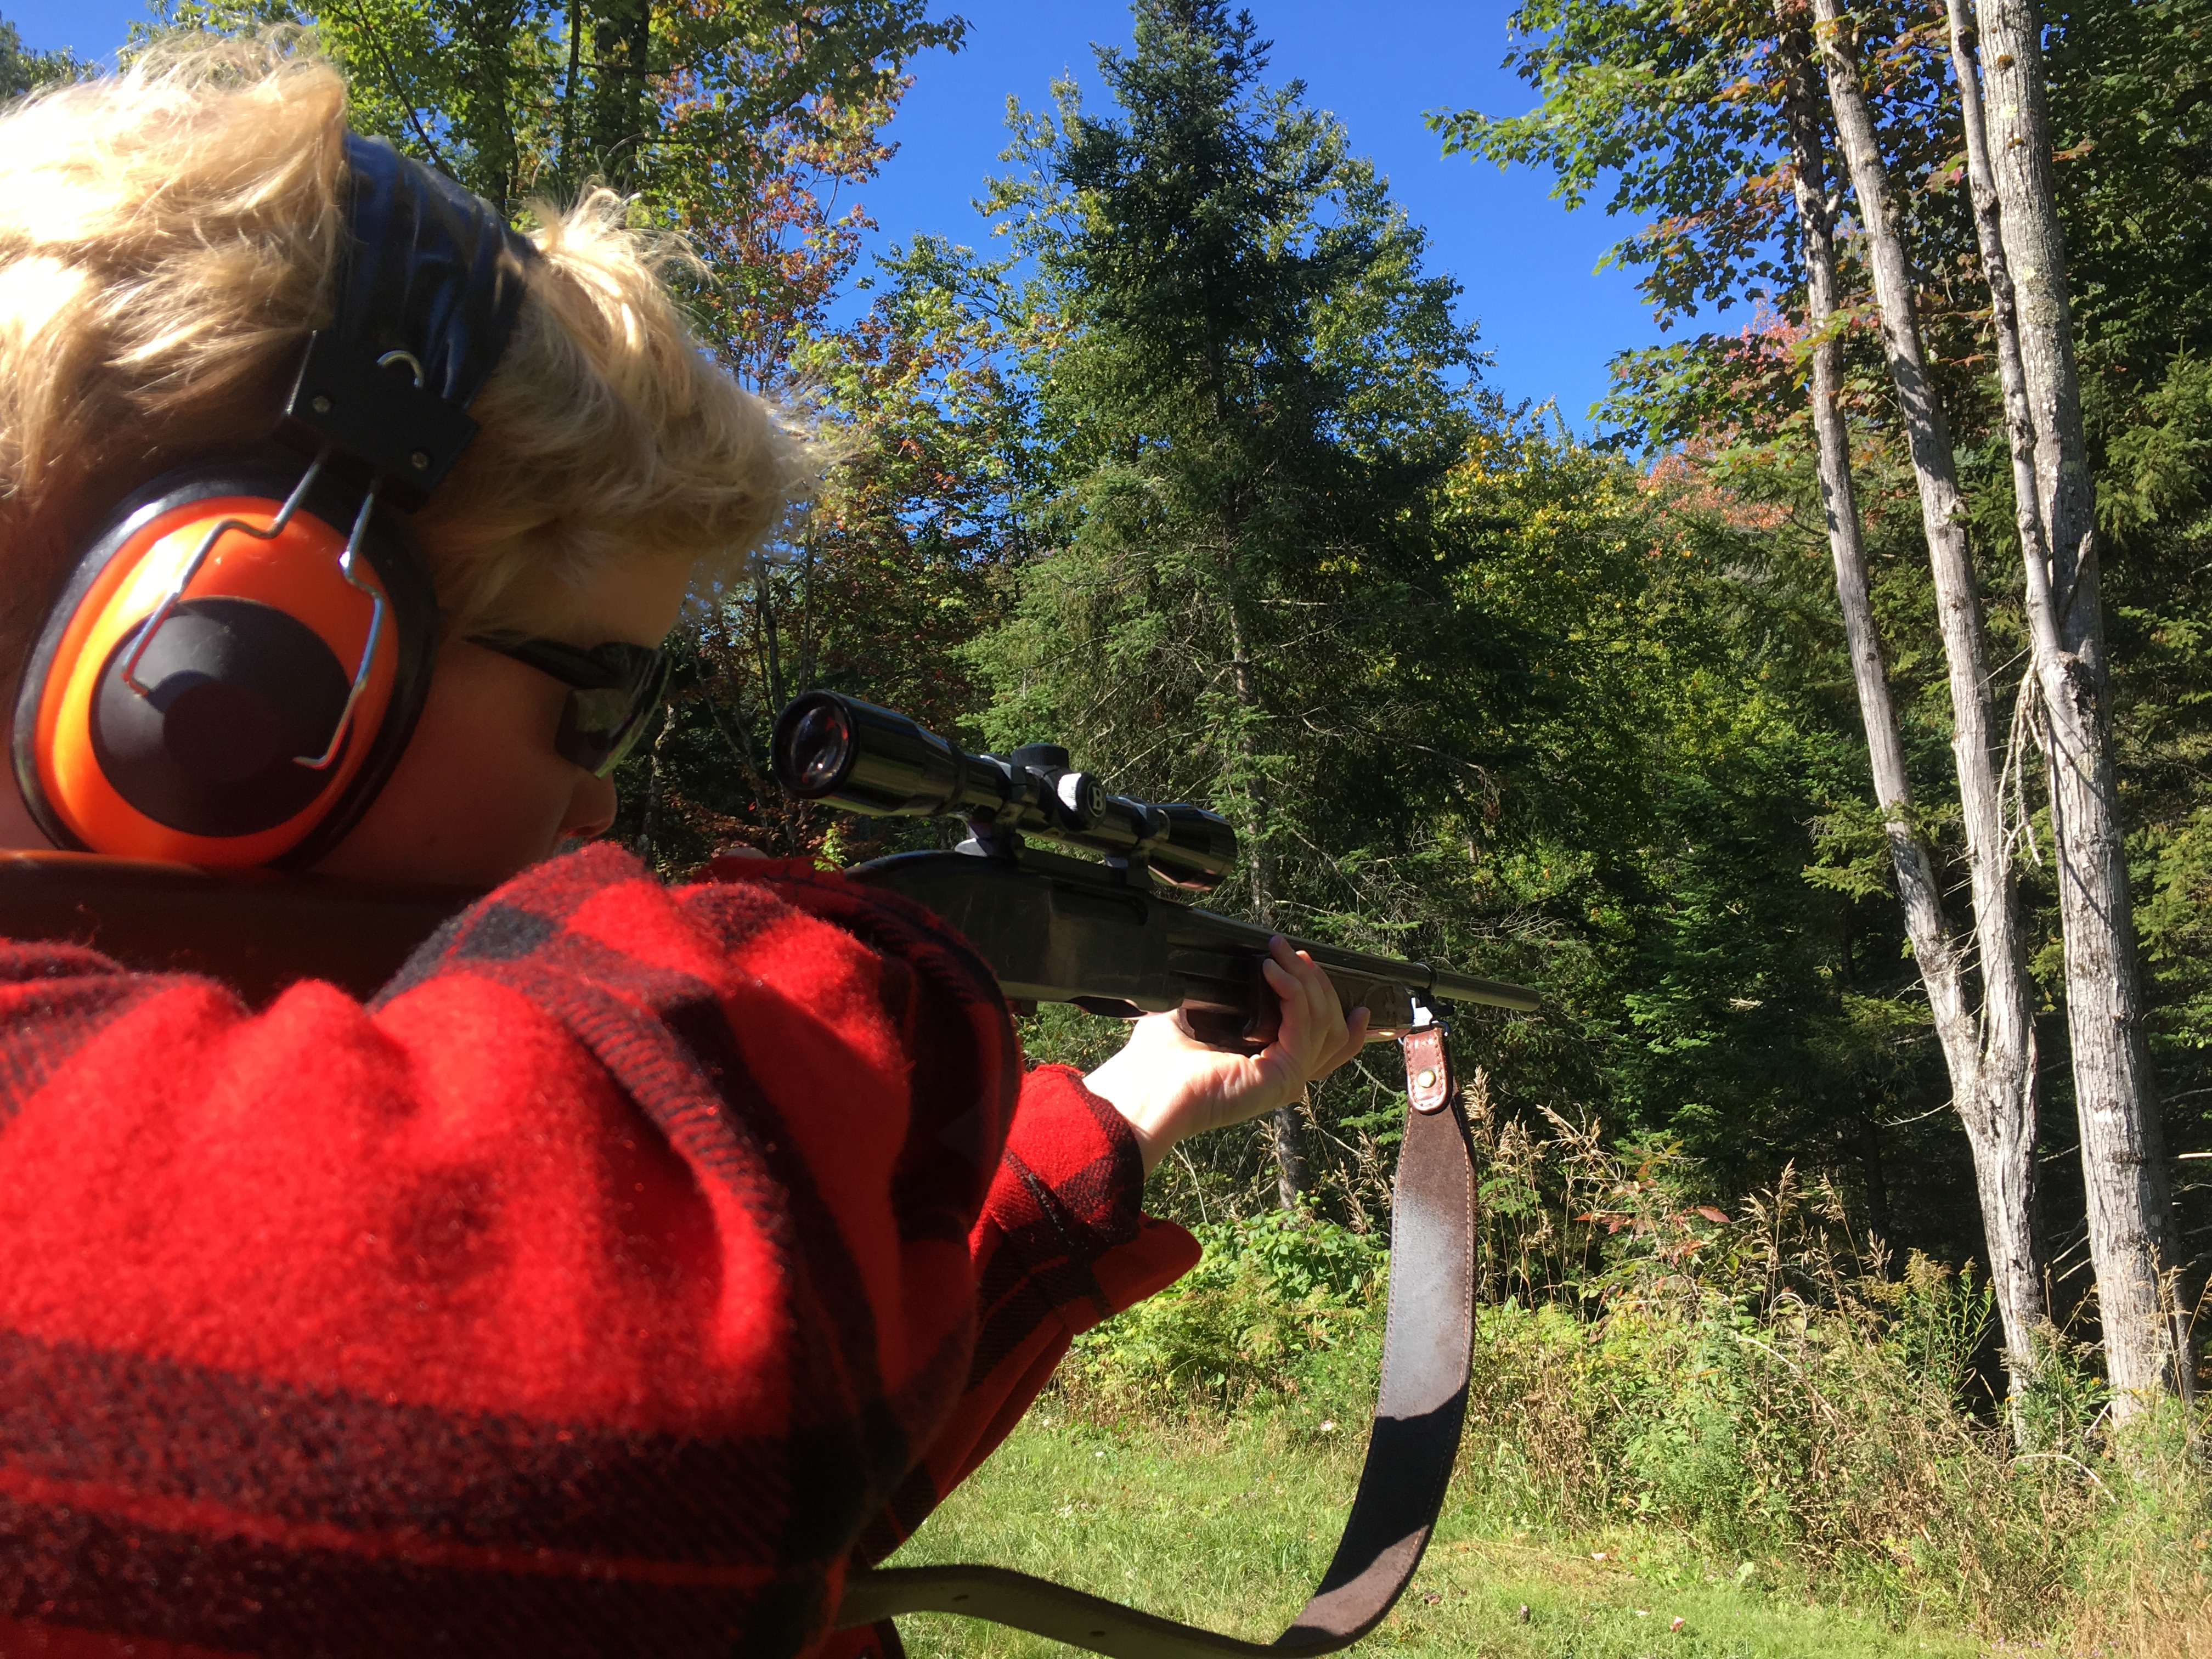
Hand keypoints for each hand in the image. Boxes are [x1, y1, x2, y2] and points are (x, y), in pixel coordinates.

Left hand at [1082, 937, 1373, 1175]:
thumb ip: (1220, 996)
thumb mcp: (1197, 1016)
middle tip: (1292, 951)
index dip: (1329, 1002)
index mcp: (1269, 1065)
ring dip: (1306, 978)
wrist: (1146, 1090)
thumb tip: (1226, 966)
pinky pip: (1304, 1023)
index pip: (1322, 1038)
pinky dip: (1293, 991)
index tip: (1313, 965)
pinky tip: (1270, 969)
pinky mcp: (1283, 1075)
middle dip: (1317, 981)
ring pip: (1324, 1021)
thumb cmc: (1161, 1060)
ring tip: (1279, 951)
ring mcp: (1288, 1078)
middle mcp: (1285, 1075)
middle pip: (1329, 1024)